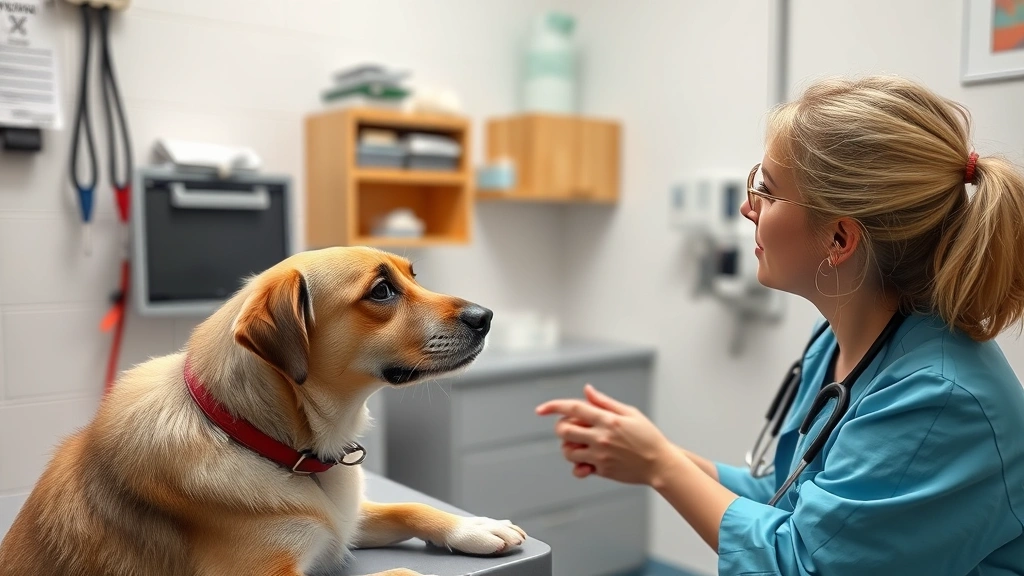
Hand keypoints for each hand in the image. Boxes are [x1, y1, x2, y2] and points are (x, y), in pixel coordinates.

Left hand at [535, 384, 673, 485]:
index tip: (539, 409)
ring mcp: (600, 456)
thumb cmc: (647, 436)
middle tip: (571, 429)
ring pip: (567, 451)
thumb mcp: (630, 413)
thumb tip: (586, 390)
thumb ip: (605, 402)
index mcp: (608, 419)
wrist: (660, 464)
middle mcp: (601, 437)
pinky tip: (586, 462)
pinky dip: (578, 465)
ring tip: (581, 445)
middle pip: (564, 431)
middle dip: (561, 428)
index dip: (553, 406)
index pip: (573, 409)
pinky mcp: (602, 470)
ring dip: (568, 447)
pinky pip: (578, 469)